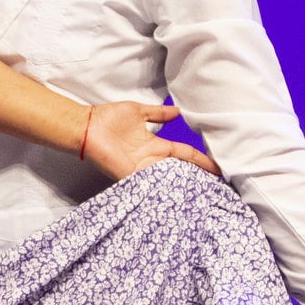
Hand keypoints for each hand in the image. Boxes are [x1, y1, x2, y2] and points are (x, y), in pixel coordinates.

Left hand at [81, 102, 221, 179]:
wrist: (86, 125)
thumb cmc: (109, 118)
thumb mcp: (139, 112)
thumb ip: (158, 113)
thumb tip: (177, 111)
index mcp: (156, 146)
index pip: (184, 154)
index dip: (201, 160)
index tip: (218, 167)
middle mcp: (151, 160)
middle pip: (179, 172)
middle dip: (196, 179)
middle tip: (216, 187)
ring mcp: (141, 169)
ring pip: (167, 180)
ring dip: (182, 186)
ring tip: (203, 193)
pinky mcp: (129, 175)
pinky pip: (148, 184)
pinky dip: (160, 188)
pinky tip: (176, 193)